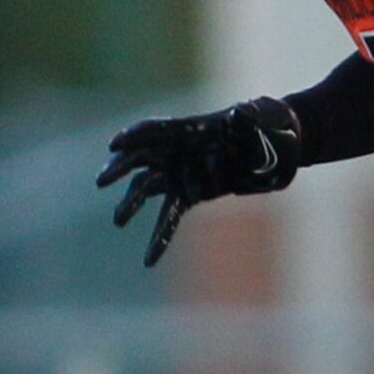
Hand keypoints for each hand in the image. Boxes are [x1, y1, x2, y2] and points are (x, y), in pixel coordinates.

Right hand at [96, 97, 300, 266]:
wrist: (271, 147)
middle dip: (120, 168)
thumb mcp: (258, 120)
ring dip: (131, 204)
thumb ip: (248, 118)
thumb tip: (243, 112)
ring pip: (146, 189)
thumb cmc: (261, 127)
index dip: (133, 135)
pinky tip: (149, 261)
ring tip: (119, 220)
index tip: (115, 145)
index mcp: (186, 128)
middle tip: (102, 181)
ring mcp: (178, 174)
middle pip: (139, 158)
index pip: (152, 129)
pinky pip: (169, 217)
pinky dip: (160, 237)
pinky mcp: (188, 195)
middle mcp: (174, 151)